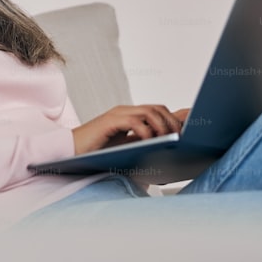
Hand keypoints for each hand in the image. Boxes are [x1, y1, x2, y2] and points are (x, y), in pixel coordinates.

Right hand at [72, 105, 188, 155]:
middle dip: (173, 122)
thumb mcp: (125, 149)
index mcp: (131, 117)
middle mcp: (125, 112)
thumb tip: (166, 150)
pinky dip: (146, 130)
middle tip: (180, 138)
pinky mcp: (109, 122)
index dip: (177, 116)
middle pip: (158, 108)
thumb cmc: (96, 154)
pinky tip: (149, 141)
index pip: (159, 110)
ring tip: (168, 139)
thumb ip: (142, 145)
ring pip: (149, 111)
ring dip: (162, 125)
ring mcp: (117, 115)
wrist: (69, 152)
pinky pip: (134, 121)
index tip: (192, 125)